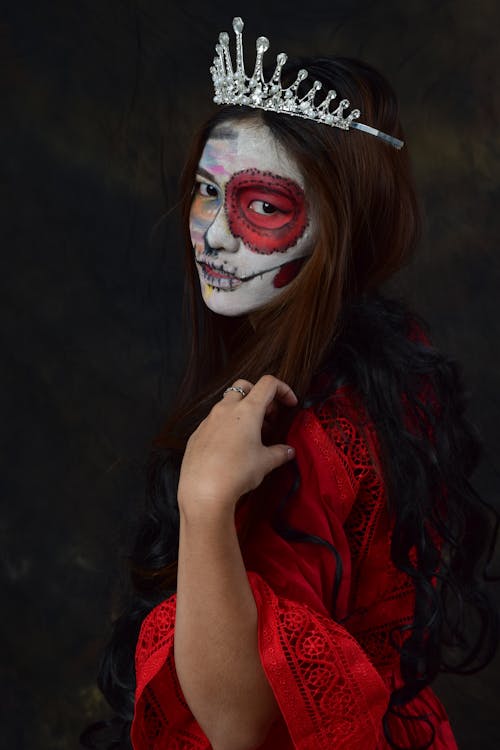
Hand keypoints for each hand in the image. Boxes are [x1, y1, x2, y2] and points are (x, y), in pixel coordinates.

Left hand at [177, 375, 297, 519]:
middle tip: (269, 418)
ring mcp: (209, 420)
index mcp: (247, 410)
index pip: (268, 384)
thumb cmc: (237, 472)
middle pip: (245, 387)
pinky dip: (227, 425)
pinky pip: (214, 420)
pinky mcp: (198, 433)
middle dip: (260, 396)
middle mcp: (226, 409)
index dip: (283, 390)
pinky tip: (232, 446)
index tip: (289, 403)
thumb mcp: (265, 462)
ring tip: (252, 434)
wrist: (204, 490)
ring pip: (227, 403)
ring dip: (243, 411)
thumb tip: (288, 451)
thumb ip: (280, 452)